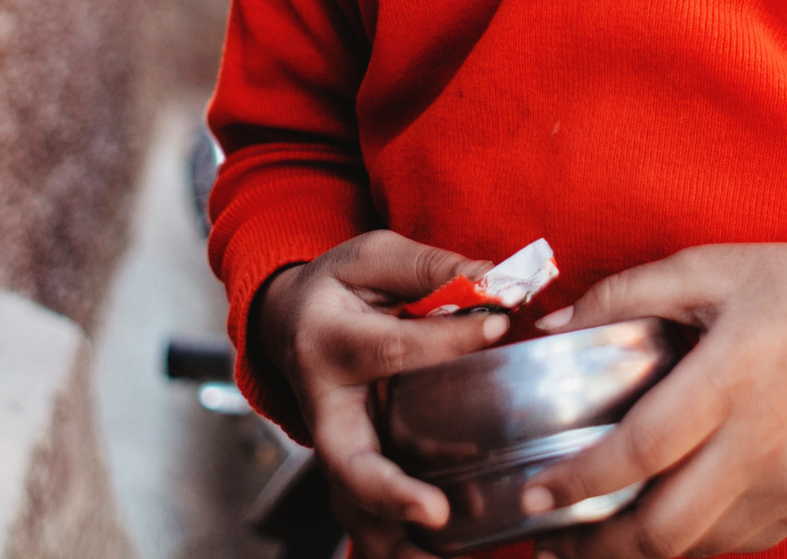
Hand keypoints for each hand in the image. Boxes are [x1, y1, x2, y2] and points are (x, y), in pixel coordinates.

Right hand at [254, 231, 512, 558]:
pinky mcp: (351, 465)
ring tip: (447, 551)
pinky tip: (451, 547)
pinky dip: (403, 537)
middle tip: (435, 512)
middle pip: (347, 458)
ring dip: (397, 531)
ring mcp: (335, 443)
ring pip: (355, 502)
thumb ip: (430, 267)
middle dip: (388, 490)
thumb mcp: (374, 257)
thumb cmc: (340, 287)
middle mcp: (324, 404)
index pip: (390, 348)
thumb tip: (496, 280)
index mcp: (327, 341)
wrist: (288, 321)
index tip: (498, 327)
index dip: (448, 338)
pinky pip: (371, 511)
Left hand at [518, 243, 786, 557]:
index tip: (534, 496)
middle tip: (548, 539)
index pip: (643, 449)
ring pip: (699, 546)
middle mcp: (763, 439)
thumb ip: (625, 294)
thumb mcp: (710, 267)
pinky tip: (658, 522)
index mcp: (733, 373)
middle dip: (597, 546)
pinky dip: (691, 541)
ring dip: (638, 551)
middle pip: (667, 527)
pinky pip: (736, 542)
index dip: (580, 482)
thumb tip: (549, 328)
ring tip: (590, 537)